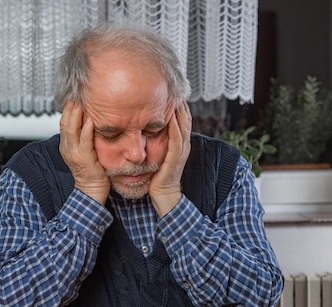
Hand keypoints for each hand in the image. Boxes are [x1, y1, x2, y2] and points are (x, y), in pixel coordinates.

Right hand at [59, 101, 110, 204]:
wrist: (91, 189)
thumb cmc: (91, 170)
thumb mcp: (83, 150)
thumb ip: (82, 137)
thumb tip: (88, 120)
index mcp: (66, 145)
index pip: (63, 123)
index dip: (67, 110)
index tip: (73, 98)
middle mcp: (67, 148)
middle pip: (65, 124)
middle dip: (69, 109)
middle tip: (76, 97)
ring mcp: (74, 154)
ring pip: (71, 131)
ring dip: (76, 116)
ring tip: (80, 104)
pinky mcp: (85, 159)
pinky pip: (84, 142)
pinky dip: (86, 130)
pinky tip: (90, 121)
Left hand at [149, 101, 191, 215]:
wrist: (164, 194)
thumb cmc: (159, 176)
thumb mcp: (159, 154)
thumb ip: (157, 141)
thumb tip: (146, 128)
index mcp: (180, 143)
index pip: (182, 119)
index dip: (179, 105)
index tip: (172, 91)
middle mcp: (184, 144)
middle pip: (185, 119)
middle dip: (181, 103)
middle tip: (176, 87)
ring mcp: (181, 151)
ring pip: (184, 126)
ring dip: (180, 111)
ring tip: (176, 97)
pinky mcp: (175, 158)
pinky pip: (177, 139)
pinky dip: (175, 127)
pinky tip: (171, 117)